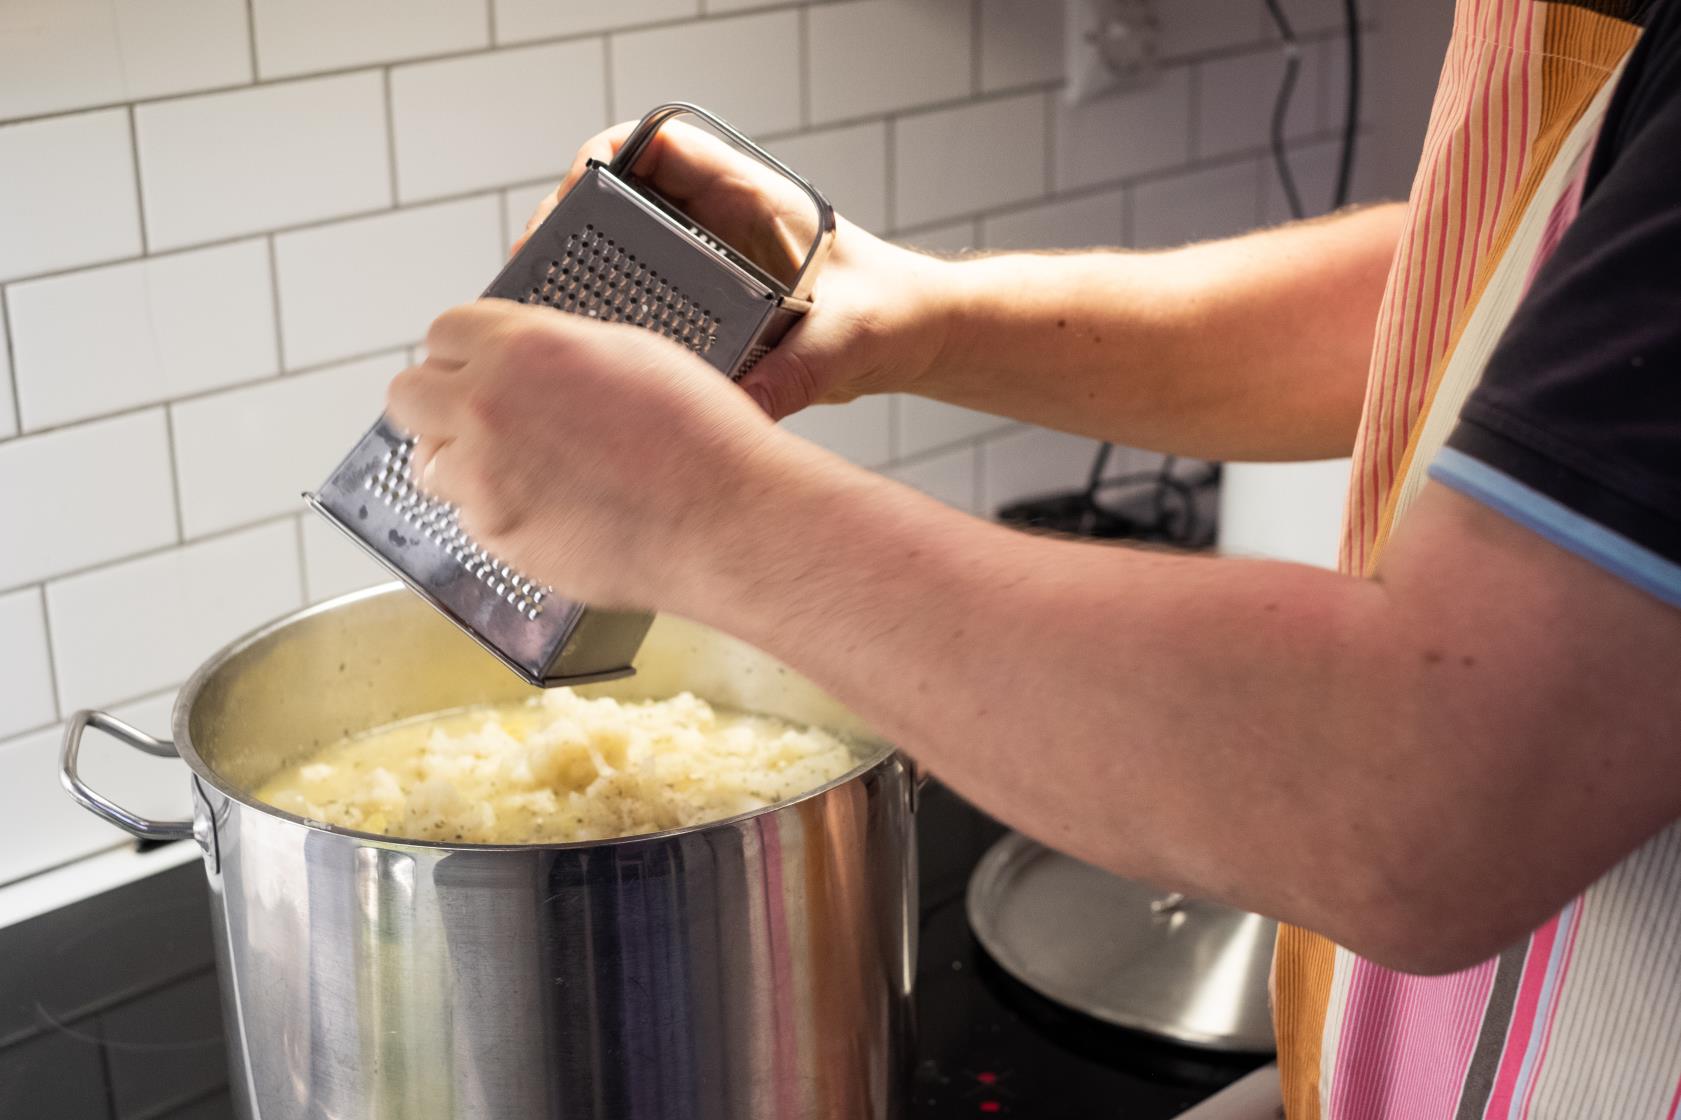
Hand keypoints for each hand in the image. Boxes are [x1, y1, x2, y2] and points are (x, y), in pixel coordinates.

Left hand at [386, 299, 816, 610]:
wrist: (727, 521)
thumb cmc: (702, 438)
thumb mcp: (631, 352)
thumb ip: (556, 348)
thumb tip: (523, 359)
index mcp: (523, 347)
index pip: (443, 331)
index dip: (465, 351)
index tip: (478, 366)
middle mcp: (488, 407)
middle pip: (408, 395)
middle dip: (438, 403)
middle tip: (479, 417)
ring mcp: (485, 478)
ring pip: (429, 463)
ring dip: (462, 464)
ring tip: (522, 472)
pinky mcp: (498, 537)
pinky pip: (469, 518)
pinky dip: (498, 514)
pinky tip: (553, 509)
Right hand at [514, 118, 955, 418]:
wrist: (913, 336)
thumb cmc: (891, 313)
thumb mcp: (847, 341)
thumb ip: (799, 372)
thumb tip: (746, 406)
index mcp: (750, 197)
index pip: (655, 146)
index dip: (599, 164)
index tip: (569, 203)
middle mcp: (717, 221)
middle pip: (615, 197)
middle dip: (566, 226)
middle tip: (532, 275)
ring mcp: (704, 260)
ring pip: (616, 247)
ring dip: (576, 273)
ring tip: (540, 318)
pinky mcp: (702, 303)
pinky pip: (636, 294)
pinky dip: (604, 315)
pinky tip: (581, 353)